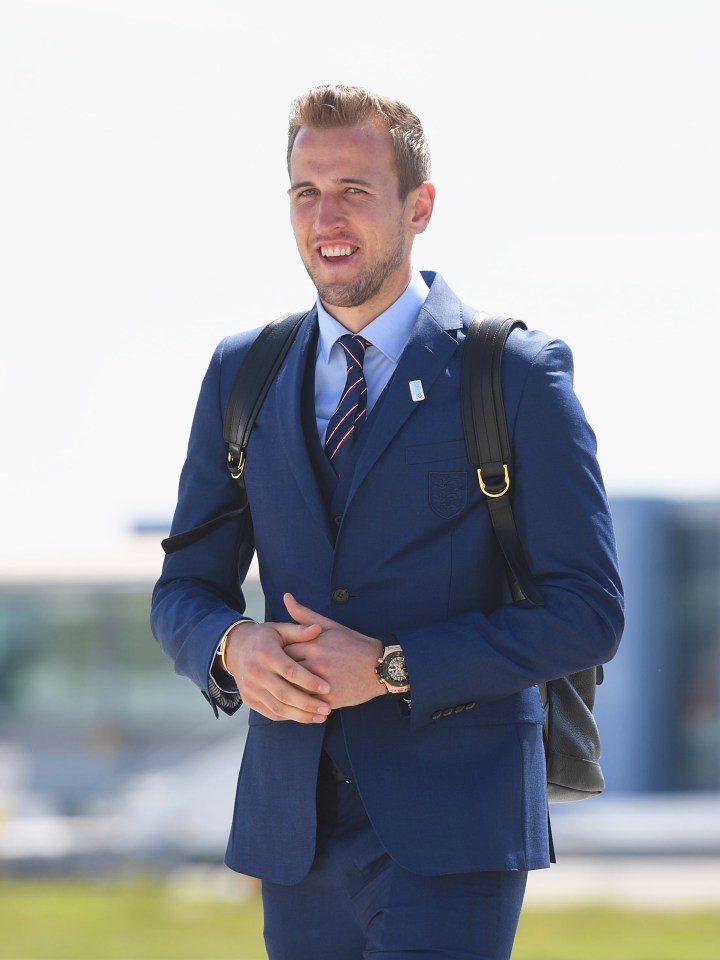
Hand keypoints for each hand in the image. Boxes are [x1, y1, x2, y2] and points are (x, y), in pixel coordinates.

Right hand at [223, 618, 331, 723]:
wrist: (236, 648)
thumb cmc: (264, 637)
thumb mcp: (280, 629)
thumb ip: (299, 631)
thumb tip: (317, 629)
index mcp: (265, 653)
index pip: (290, 671)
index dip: (309, 681)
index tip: (327, 688)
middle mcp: (255, 672)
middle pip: (284, 693)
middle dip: (308, 704)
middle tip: (327, 709)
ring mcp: (250, 688)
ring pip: (278, 707)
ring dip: (301, 715)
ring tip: (321, 717)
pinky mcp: (248, 699)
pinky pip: (270, 713)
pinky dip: (289, 717)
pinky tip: (305, 717)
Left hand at [282, 593, 384, 708]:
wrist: (380, 666)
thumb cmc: (354, 645)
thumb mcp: (330, 626)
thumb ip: (305, 614)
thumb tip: (286, 597)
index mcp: (314, 643)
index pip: (282, 650)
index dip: (276, 654)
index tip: (274, 657)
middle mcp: (316, 663)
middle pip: (284, 670)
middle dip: (277, 673)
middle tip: (273, 675)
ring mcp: (322, 683)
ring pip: (292, 689)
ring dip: (285, 690)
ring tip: (281, 689)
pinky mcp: (328, 700)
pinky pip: (305, 704)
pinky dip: (297, 704)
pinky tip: (293, 702)